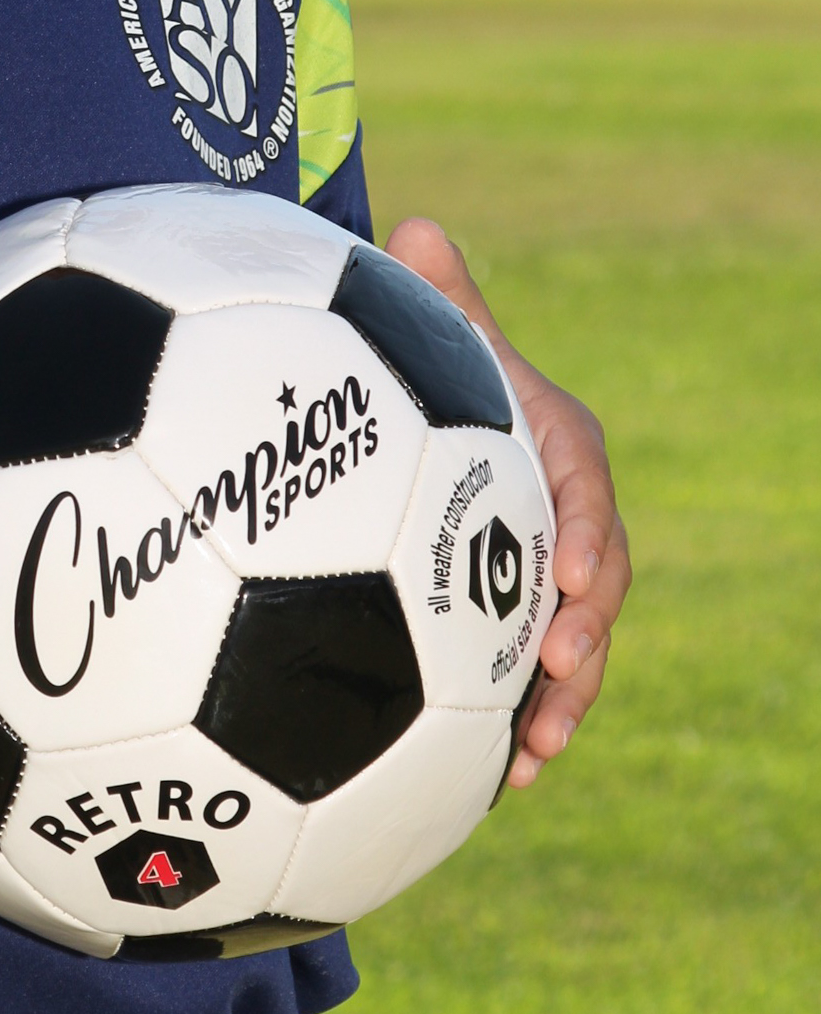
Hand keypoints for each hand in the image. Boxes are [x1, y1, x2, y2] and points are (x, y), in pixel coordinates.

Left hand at [386, 217, 629, 788]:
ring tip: (532, 755)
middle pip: (598, 580)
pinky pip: (533, 678)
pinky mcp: (514, 622)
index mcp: (552, 446)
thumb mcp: (437, 332)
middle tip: (558, 671)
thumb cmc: (429, 368)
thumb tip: (415, 227)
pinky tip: (496, 785)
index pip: (584, 485)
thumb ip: (435, 292)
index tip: (567, 573)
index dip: (585, 527)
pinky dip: (523, 724)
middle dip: (589, 632)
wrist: (421, 419)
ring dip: (564, 700)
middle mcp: (564, 516)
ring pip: (576, 644)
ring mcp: (544, 576)